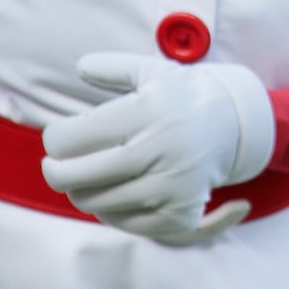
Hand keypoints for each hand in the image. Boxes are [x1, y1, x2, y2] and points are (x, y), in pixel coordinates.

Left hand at [41, 52, 274, 245]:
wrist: (234, 125)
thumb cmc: (180, 95)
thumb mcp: (151, 71)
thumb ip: (112, 67)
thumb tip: (80, 66)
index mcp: (146, 111)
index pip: (71, 138)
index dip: (54, 138)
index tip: (57, 135)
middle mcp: (159, 150)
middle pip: (74, 177)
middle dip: (54, 172)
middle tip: (54, 165)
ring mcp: (170, 186)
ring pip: (94, 203)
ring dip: (82, 190)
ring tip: (88, 175)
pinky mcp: (179, 214)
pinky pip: (122, 222)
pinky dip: (110, 210)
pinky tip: (116, 190)